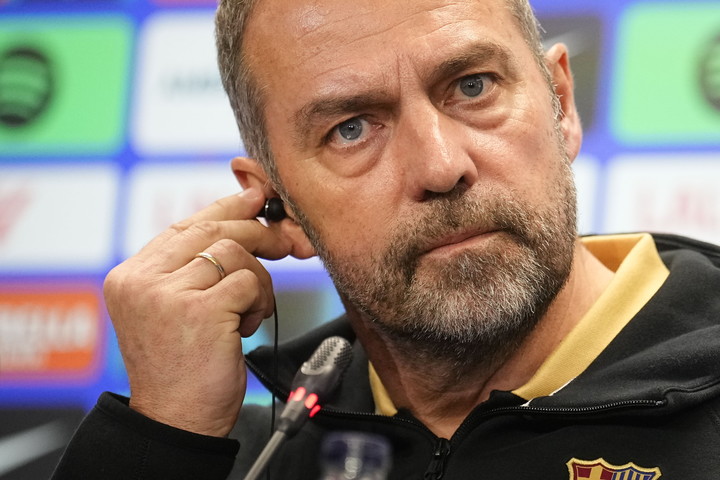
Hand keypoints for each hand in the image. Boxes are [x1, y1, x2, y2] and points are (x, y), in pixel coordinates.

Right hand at [104, 188, 291, 436]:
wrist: (177, 421)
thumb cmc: (183, 368)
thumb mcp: (176, 310)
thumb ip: (194, 267)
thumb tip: (242, 210)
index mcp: (129, 277)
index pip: (183, 226)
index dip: (224, 208)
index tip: (253, 200)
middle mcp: (141, 281)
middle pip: (211, 230)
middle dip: (256, 233)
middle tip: (285, 242)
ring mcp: (166, 294)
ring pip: (234, 253)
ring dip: (258, 280)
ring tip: (251, 311)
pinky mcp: (198, 310)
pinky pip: (248, 281)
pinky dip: (259, 301)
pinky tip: (248, 326)